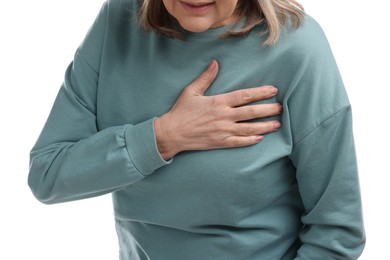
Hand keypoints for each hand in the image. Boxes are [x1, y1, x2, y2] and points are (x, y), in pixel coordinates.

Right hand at [154, 60, 281, 159]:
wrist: (171, 133)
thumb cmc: (181, 111)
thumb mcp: (191, 91)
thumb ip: (206, 77)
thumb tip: (215, 63)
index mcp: (218, 102)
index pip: (244, 96)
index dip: (260, 93)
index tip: (273, 90)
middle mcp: (224, 116)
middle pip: (251, 112)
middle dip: (268, 109)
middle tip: (281, 107)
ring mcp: (223, 131)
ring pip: (249, 128)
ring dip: (265, 126)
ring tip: (277, 124)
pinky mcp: (220, 142)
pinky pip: (239, 142)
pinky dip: (251, 140)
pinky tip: (261, 138)